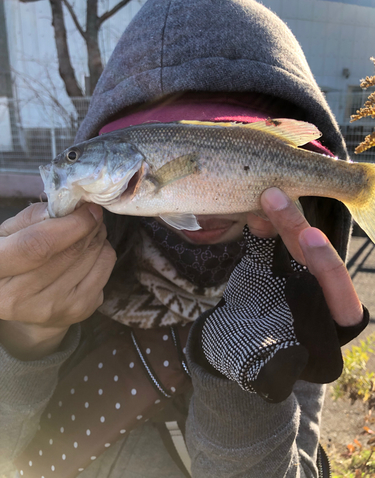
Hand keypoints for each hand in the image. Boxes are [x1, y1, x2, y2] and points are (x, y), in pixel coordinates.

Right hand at [0, 203, 116, 359]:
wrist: (29, 306)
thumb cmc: (17, 261)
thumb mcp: (10, 235)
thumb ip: (33, 218)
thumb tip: (71, 207)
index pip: (37, 246)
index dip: (69, 224)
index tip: (86, 208)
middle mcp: (20, 298)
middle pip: (70, 252)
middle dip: (88, 225)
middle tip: (91, 213)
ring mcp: (52, 308)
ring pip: (92, 258)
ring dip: (98, 236)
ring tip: (90, 230)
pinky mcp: (79, 311)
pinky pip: (106, 269)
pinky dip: (104, 252)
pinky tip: (91, 250)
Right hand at [201, 188, 366, 401]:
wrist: (225, 344)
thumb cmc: (247, 366)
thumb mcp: (262, 374)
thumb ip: (276, 371)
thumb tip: (286, 367)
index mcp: (327, 329)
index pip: (342, 300)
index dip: (328, 269)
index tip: (310, 238)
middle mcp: (318, 299)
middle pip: (315, 261)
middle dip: (297, 230)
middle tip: (277, 199)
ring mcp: (295, 277)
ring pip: (296, 245)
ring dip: (283, 220)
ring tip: (266, 195)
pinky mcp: (273, 265)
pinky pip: (271, 242)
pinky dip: (264, 225)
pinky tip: (255, 209)